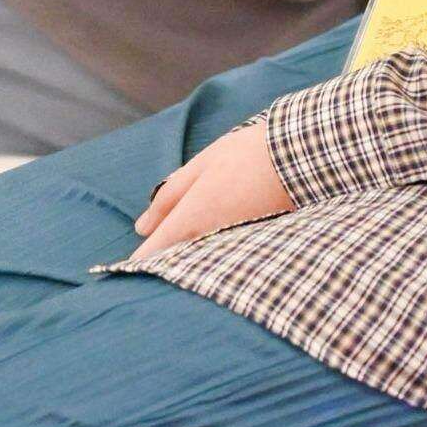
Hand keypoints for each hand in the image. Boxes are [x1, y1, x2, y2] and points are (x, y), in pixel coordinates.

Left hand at [126, 121, 295, 264]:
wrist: (302, 159)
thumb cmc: (246, 156)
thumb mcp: (200, 167)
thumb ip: (169, 197)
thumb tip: (140, 226)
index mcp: (193, 216)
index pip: (155, 251)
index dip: (138, 262)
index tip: (124, 270)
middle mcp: (212, 238)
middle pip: (176, 261)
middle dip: (162, 261)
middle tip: (153, 257)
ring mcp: (233, 246)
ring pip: (199, 261)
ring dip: (187, 258)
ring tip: (183, 249)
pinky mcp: (252, 247)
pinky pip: (222, 257)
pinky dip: (211, 254)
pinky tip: (212, 243)